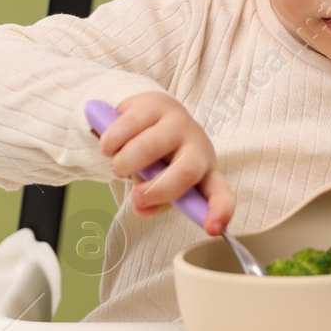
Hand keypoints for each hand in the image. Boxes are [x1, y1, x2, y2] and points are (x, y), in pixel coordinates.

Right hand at [94, 91, 235, 235]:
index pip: (221, 194)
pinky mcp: (156, 102)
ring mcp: (178, 121)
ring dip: (124, 163)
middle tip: (135, 194)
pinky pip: (128, 126)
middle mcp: (197, 145)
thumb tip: (141, 206)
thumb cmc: (159, 158)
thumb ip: (153, 201)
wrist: (147, 115)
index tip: (212, 228)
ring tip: (117, 165)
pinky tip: (110, 145)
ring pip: (150, 147)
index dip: (219, 211)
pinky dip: (112, 142)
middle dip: (156, 189)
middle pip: (186, 172)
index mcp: (205, 172)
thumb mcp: (158, 184)